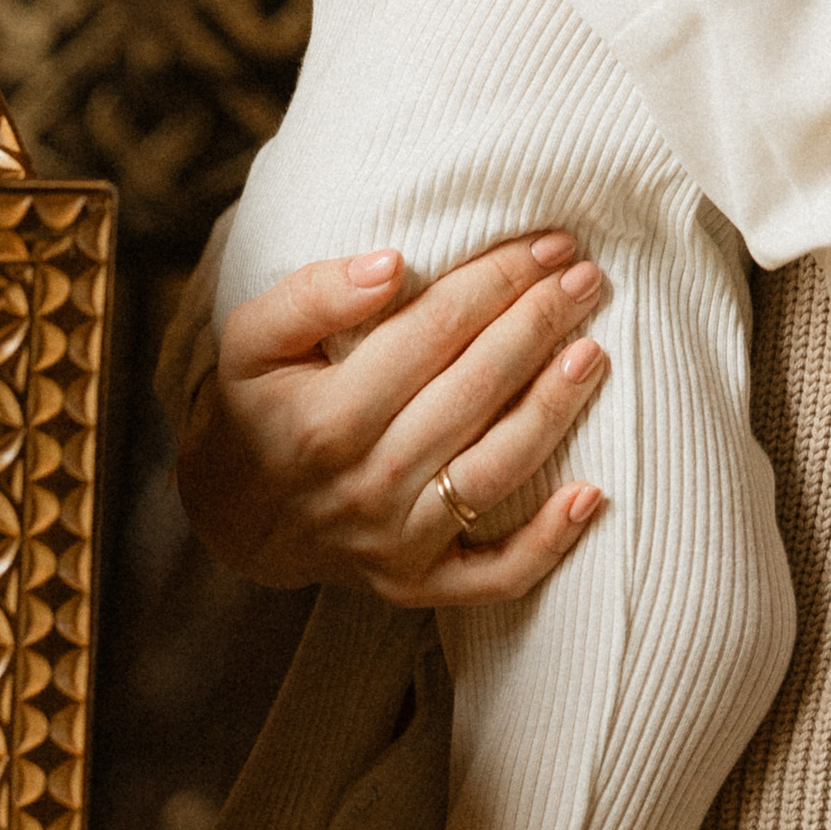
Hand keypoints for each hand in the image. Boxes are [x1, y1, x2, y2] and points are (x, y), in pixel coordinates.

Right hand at [177, 232, 611, 605]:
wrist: (236, 513)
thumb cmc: (260, 404)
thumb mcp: (253, 338)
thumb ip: (312, 294)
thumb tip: (392, 266)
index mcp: (326, 419)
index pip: (434, 331)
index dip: (497, 280)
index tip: (547, 244)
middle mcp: (364, 486)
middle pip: (474, 392)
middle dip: (539, 325)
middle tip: (586, 278)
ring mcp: (393, 543)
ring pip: (494, 472)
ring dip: (554, 409)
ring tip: (594, 351)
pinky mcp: (415, 585)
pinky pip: (493, 576)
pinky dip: (547, 544)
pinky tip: (591, 494)